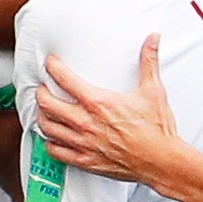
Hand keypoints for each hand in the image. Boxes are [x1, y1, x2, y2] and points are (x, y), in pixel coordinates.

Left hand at [36, 35, 192, 188]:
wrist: (161, 162)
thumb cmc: (157, 129)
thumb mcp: (153, 91)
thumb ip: (149, 62)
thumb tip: (153, 39)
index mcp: (98, 102)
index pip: (64, 79)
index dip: (53, 67)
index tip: (51, 63)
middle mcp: (86, 122)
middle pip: (47, 104)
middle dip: (41, 92)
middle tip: (43, 88)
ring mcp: (83, 143)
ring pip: (48, 128)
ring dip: (43, 116)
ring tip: (46, 111)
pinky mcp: (85, 161)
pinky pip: (56, 152)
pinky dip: (50, 143)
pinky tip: (53, 137)